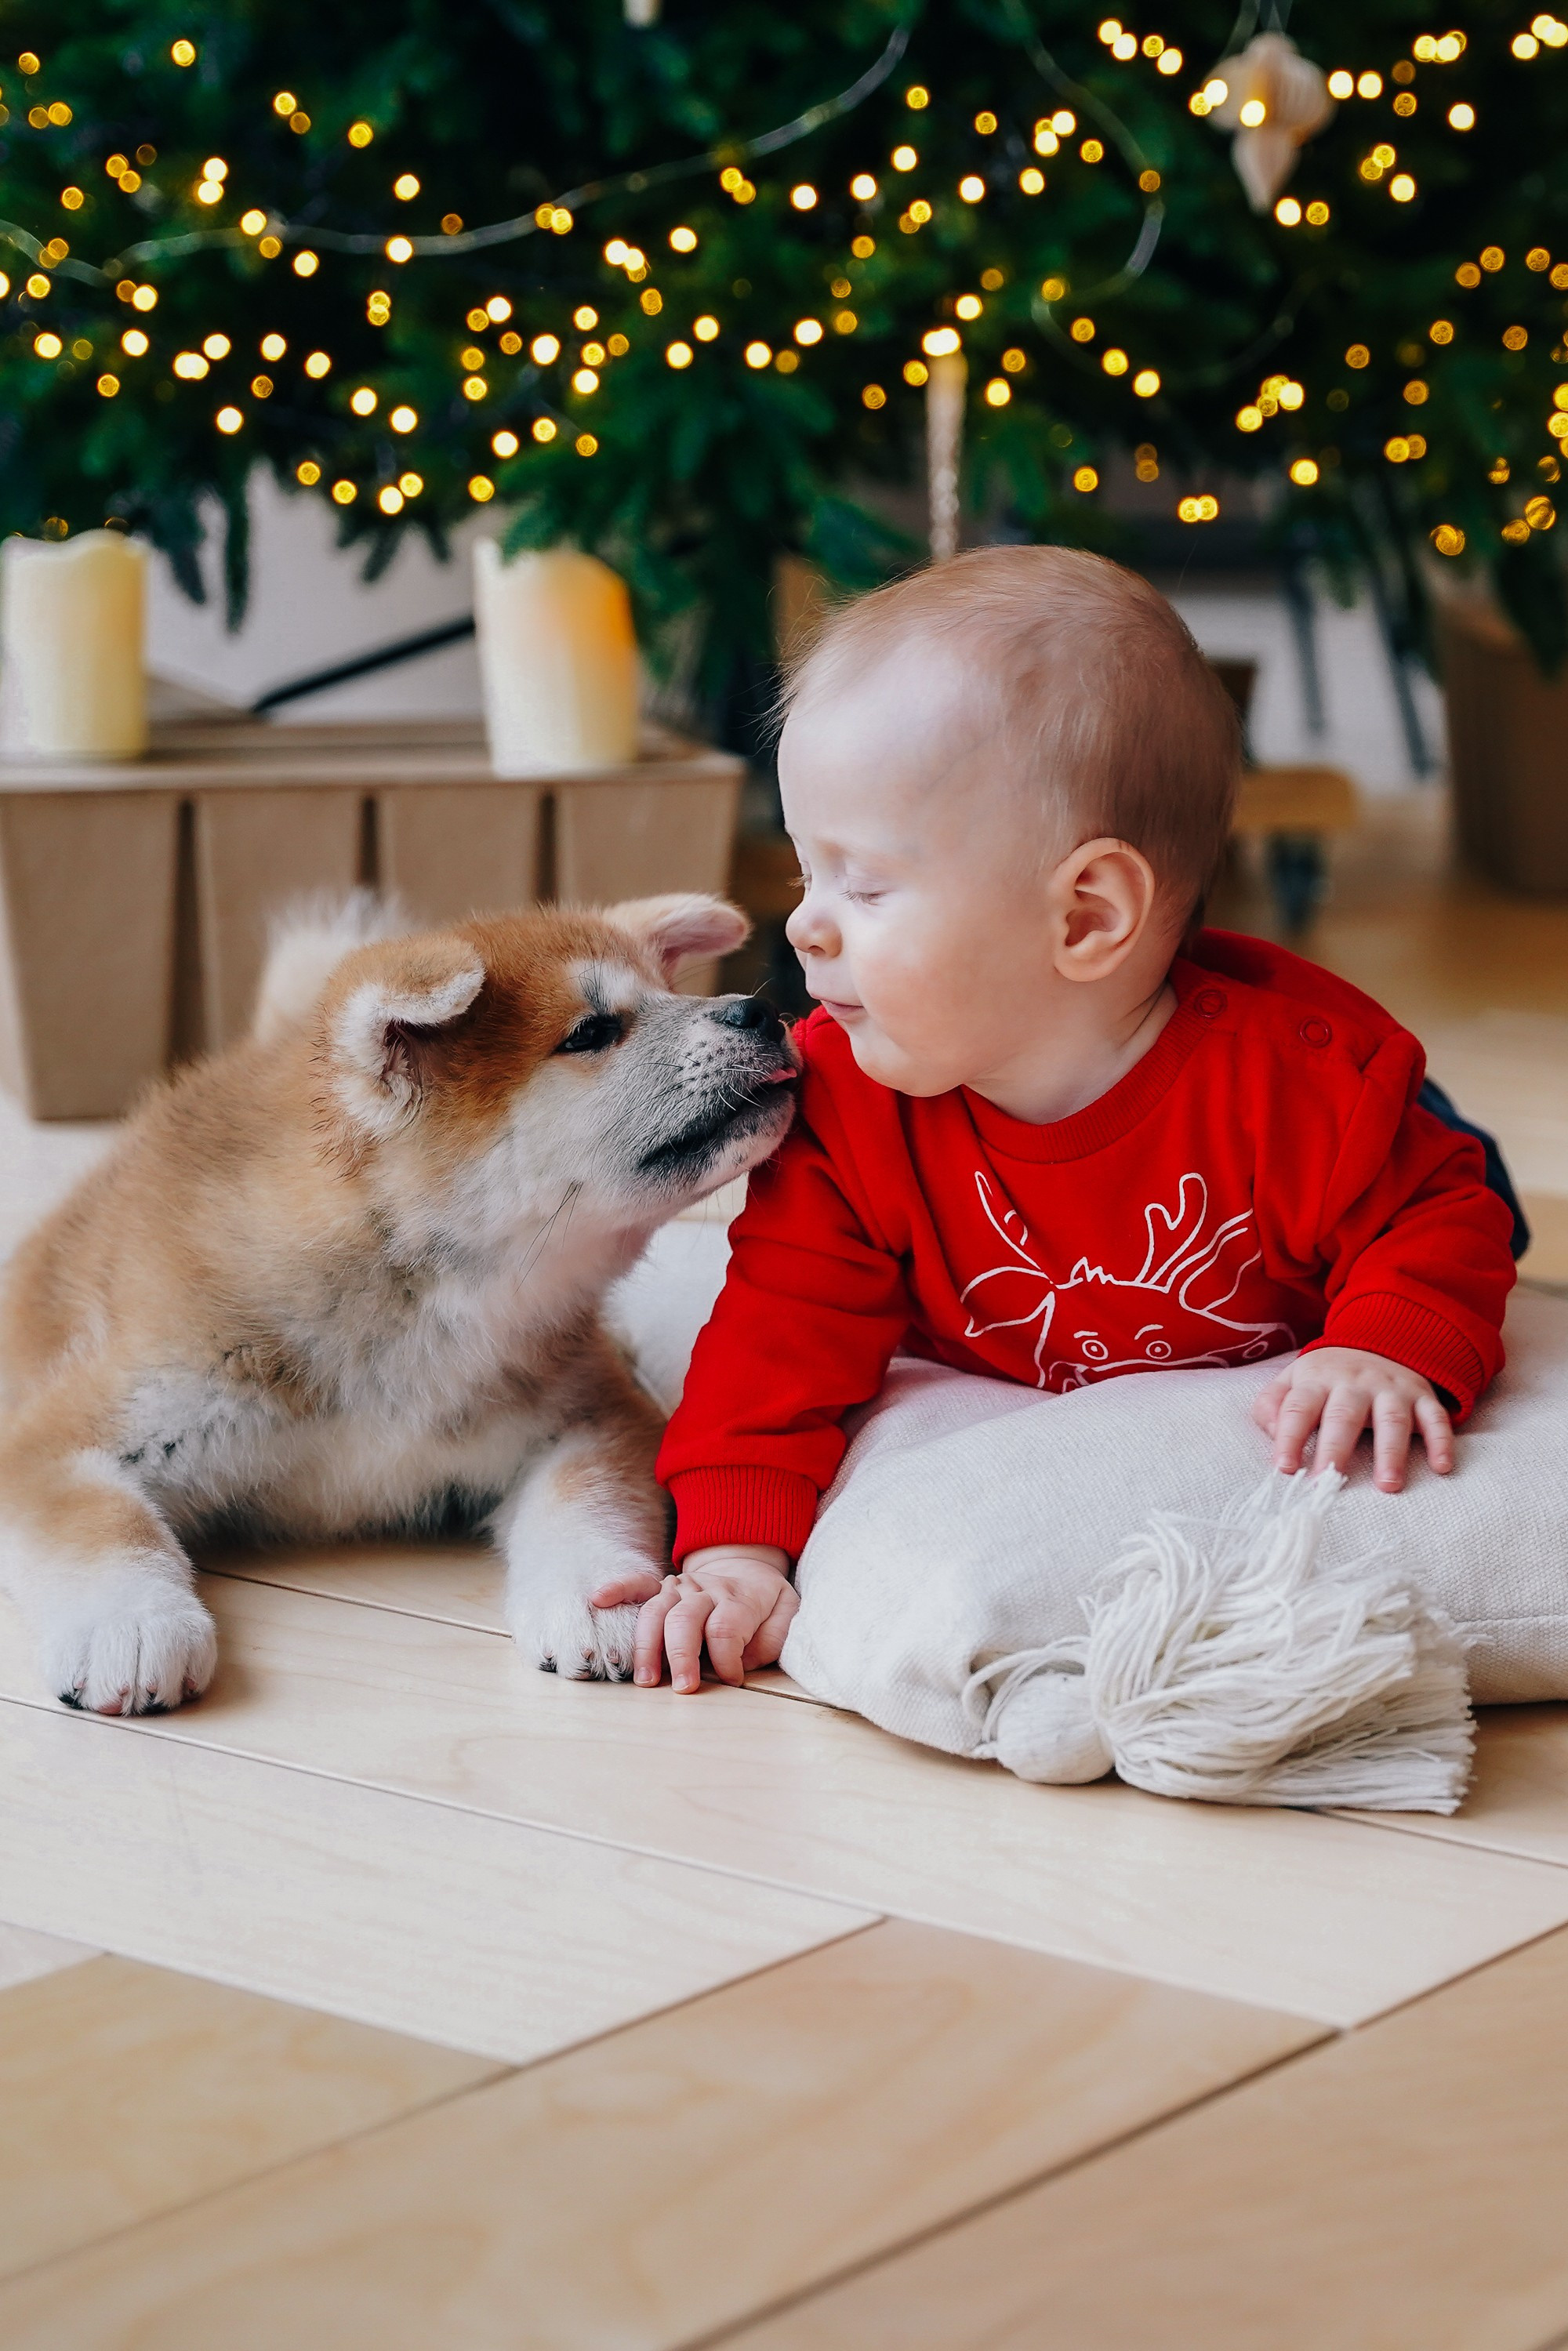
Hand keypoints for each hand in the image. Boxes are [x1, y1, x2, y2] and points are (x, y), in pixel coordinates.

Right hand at [624, 1545, 796, 1692]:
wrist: (747, 1565)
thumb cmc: (766, 1602)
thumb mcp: (787, 1613)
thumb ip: (774, 1636)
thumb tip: (745, 1660)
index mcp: (738, 1598)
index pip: (726, 1627)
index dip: (728, 1658)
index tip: (733, 1680)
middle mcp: (704, 1590)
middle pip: (686, 1619)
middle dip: (682, 1656)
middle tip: (684, 1689)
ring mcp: (679, 1587)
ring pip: (656, 1611)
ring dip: (648, 1645)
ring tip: (645, 1680)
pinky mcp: (661, 1587)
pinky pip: (636, 1584)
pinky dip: (617, 1589)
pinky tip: (598, 1600)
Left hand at [1252, 1347, 1453, 1492]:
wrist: (1376, 1340)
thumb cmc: (1327, 1376)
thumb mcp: (1293, 1380)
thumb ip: (1273, 1405)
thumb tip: (1270, 1432)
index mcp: (1318, 1380)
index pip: (1299, 1409)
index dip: (1289, 1438)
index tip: (1284, 1469)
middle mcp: (1355, 1382)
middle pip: (1343, 1415)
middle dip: (1335, 1449)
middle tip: (1328, 1482)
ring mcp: (1392, 1388)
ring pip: (1391, 1418)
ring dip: (1391, 1452)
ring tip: (1388, 1486)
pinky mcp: (1422, 1395)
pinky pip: (1435, 1416)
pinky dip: (1441, 1440)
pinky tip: (1441, 1466)